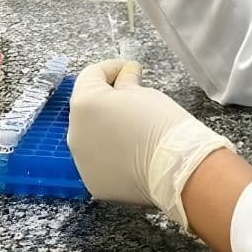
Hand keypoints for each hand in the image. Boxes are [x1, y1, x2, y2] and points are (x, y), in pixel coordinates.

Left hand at [67, 58, 233, 228]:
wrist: (177, 168)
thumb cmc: (161, 123)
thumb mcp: (145, 93)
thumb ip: (126, 81)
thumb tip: (125, 73)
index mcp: (84, 104)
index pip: (91, 75)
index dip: (112, 68)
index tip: (130, 69)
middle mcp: (75, 133)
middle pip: (87, 109)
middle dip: (107, 100)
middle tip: (133, 99)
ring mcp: (82, 162)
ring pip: (91, 138)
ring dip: (106, 129)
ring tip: (133, 130)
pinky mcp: (94, 183)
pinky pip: (99, 163)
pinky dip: (112, 155)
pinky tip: (132, 154)